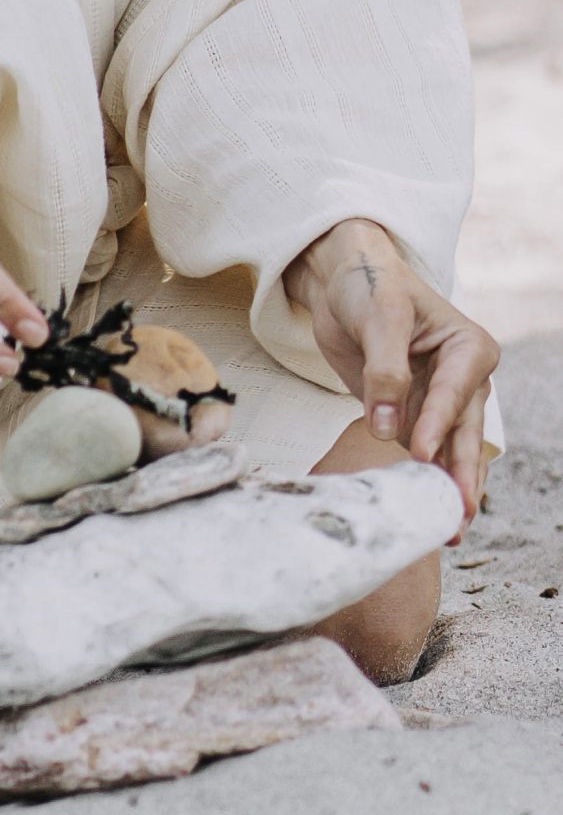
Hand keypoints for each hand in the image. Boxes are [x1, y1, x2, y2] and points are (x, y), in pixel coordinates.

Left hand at [284, 219, 499, 541]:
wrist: (345, 284)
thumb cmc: (370, 288)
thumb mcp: (379, 318)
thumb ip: (385, 371)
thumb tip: (387, 428)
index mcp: (468, 348)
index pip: (454, 393)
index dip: (438, 425)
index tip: (422, 455)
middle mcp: (463, 379)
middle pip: (464, 433)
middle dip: (461, 475)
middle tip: (456, 516)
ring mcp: (440, 401)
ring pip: (450, 451)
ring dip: (449, 488)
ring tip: (448, 530)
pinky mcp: (413, 414)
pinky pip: (423, 452)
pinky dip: (424, 480)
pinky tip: (424, 511)